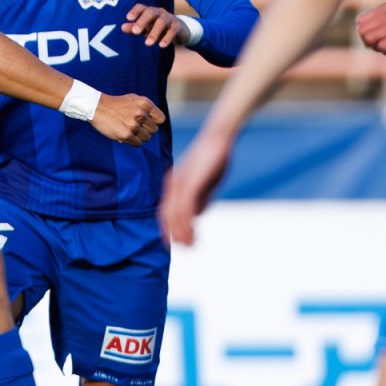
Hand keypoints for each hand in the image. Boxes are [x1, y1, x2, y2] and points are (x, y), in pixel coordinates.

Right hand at [90, 92, 164, 145]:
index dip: (155, 122)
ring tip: (131, 131)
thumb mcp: (134, 99)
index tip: (147, 122)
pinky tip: (126, 135)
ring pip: (146, 138)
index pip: (161, 119)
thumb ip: (147, 108)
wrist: (97, 107)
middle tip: (137, 127)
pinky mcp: (126, 135)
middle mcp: (141, 114)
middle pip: (154, 130)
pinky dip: (133, 141)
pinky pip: (137, 144)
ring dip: (140, 137)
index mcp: (145, 103)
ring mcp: (133, 125)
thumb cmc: (117, 104)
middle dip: (147, 130)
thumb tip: (157, 121)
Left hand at [123, 3, 187, 47]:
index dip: (135, 11)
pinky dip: (167, 38)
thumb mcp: (146, 27)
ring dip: (154, 32)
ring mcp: (169, 18)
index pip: (141, 7)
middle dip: (142, 21)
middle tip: (135, 32)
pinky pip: (172, 31)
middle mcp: (159, 13)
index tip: (128, 18)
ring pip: (162, 22)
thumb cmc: (157, 27)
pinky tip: (161, 45)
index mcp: (150, 11)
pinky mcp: (178, 27)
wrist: (180, 30)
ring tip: (147, 43)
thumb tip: (122, 27)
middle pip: (151, 12)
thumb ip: (134, 27)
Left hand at [160, 129, 232, 246]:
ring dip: (182, 233)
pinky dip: (187, 224)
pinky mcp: (190, 183)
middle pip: (166, 216)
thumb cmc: (215, 158)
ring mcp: (180, 184)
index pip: (166, 211)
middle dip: (173, 235)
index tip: (175, 243)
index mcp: (174, 183)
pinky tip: (193, 234)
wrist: (220, 137)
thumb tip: (197, 215)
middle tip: (183, 249)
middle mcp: (172, 184)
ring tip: (190, 246)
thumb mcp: (206, 183)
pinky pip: (184, 208)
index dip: (169, 228)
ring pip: (175, 215)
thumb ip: (200, 198)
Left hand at [356, 2, 385, 54]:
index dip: (363, 31)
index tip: (372, 36)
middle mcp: (385, 16)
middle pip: (361, 32)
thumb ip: (384, 18)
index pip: (360, 21)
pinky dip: (385, 51)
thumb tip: (373, 33)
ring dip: (375, 47)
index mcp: (384, 8)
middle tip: (378, 45)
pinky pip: (381, 47)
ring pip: (368, 40)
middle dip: (367, 41)